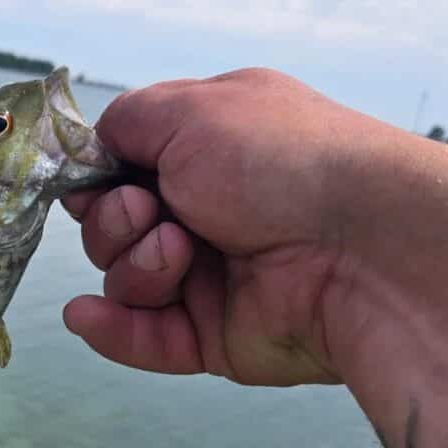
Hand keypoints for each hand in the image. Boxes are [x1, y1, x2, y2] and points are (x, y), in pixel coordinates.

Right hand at [62, 68, 376, 386]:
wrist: (361, 245)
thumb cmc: (278, 159)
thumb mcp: (190, 109)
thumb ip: (126, 122)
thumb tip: (92, 149)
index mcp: (206, 152)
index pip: (124, 168)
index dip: (98, 177)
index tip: (91, 178)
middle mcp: (204, 212)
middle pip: (113, 226)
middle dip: (115, 219)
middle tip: (150, 210)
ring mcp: (208, 275)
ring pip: (124, 280)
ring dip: (134, 264)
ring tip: (178, 251)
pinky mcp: (214, 335)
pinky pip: (145, 339)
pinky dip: (111, 329)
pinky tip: (85, 316)